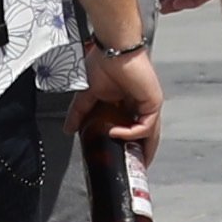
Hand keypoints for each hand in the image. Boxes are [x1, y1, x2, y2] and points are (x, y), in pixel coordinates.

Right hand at [77, 42, 164, 158]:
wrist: (113, 49)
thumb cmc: (104, 63)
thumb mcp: (87, 95)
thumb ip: (79, 112)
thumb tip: (68, 129)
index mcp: (128, 104)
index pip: (133, 131)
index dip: (129, 148)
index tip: (121, 162)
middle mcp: (141, 105)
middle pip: (146, 137)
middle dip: (140, 155)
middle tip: (132, 171)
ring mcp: (149, 104)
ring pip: (151, 135)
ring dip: (141, 151)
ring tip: (130, 163)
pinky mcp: (153, 102)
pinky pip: (146, 126)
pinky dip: (131, 133)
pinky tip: (115, 134)